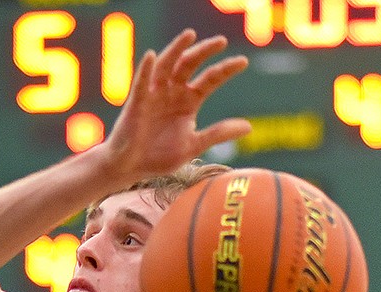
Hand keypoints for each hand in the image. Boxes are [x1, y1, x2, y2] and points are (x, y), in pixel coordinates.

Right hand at [102, 31, 250, 186]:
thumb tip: (249, 127)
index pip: (211, 79)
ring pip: (167, 65)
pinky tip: (153, 56)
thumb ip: (218, 133)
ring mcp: (155, 94)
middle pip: (191, 64)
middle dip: (205, 51)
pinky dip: (146, 69)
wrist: (131, 168)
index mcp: (189, 100)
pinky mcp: (137, 102)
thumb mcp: (193, 145)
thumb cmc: (159, 156)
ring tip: (189, 35)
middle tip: (221, 42)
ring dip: (177, 49)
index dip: (226, 69)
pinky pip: (141, 82)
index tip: (243, 62)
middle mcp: (173, 91)